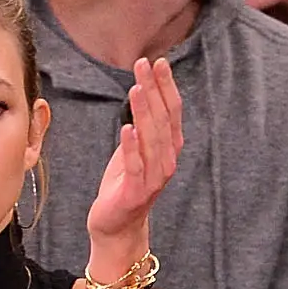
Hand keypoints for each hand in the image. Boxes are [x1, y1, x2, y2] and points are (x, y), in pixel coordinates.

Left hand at [84, 56, 185, 267]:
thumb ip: (142, 127)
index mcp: (168, 149)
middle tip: (144, 64)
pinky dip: (132, 147)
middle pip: (163, 120)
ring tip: (137, 88)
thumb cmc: (124, 186)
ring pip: (152, 140)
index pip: (171, 112)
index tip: (157, 62)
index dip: (165, 87)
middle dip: (154, 91)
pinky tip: (127, 128)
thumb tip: (142, 93)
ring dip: (145, 113)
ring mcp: (154, 178)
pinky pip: (136, 166)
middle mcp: (166, 162)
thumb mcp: (133, 150)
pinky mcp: (137, 193)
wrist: (117, 226)